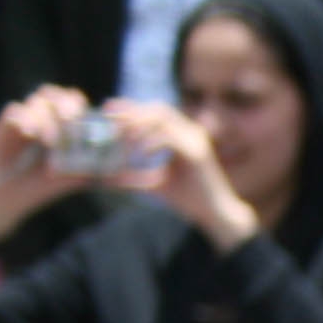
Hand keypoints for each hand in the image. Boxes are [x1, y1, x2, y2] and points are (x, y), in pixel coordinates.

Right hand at [0, 87, 104, 253]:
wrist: (9, 199)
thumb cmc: (42, 185)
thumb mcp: (75, 178)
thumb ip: (98, 169)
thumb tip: (132, 170)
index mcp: (58, 124)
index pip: (72, 100)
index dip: (81, 104)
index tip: (90, 119)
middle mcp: (40, 118)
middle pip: (53, 94)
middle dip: (66, 105)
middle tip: (73, 119)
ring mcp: (21, 121)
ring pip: (36, 101)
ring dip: (48, 117)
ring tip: (51, 140)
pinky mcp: (2, 127)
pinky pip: (14, 112)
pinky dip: (25, 119)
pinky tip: (31, 134)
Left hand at [102, 100, 257, 251]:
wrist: (215, 214)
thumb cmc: (189, 200)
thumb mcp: (154, 185)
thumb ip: (133, 178)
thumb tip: (107, 179)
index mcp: (182, 136)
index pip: (154, 112)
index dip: (131, 107)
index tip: (108, 110)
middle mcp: (190, 133)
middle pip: (157, 109)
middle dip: (132, 112)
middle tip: (110, 120)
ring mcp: (195, 141)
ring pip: (163, 119)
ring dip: (139, 126)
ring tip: (124, 139)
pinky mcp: (197, 153)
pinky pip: (169, 138)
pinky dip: (151, 143)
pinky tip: (141, 156)